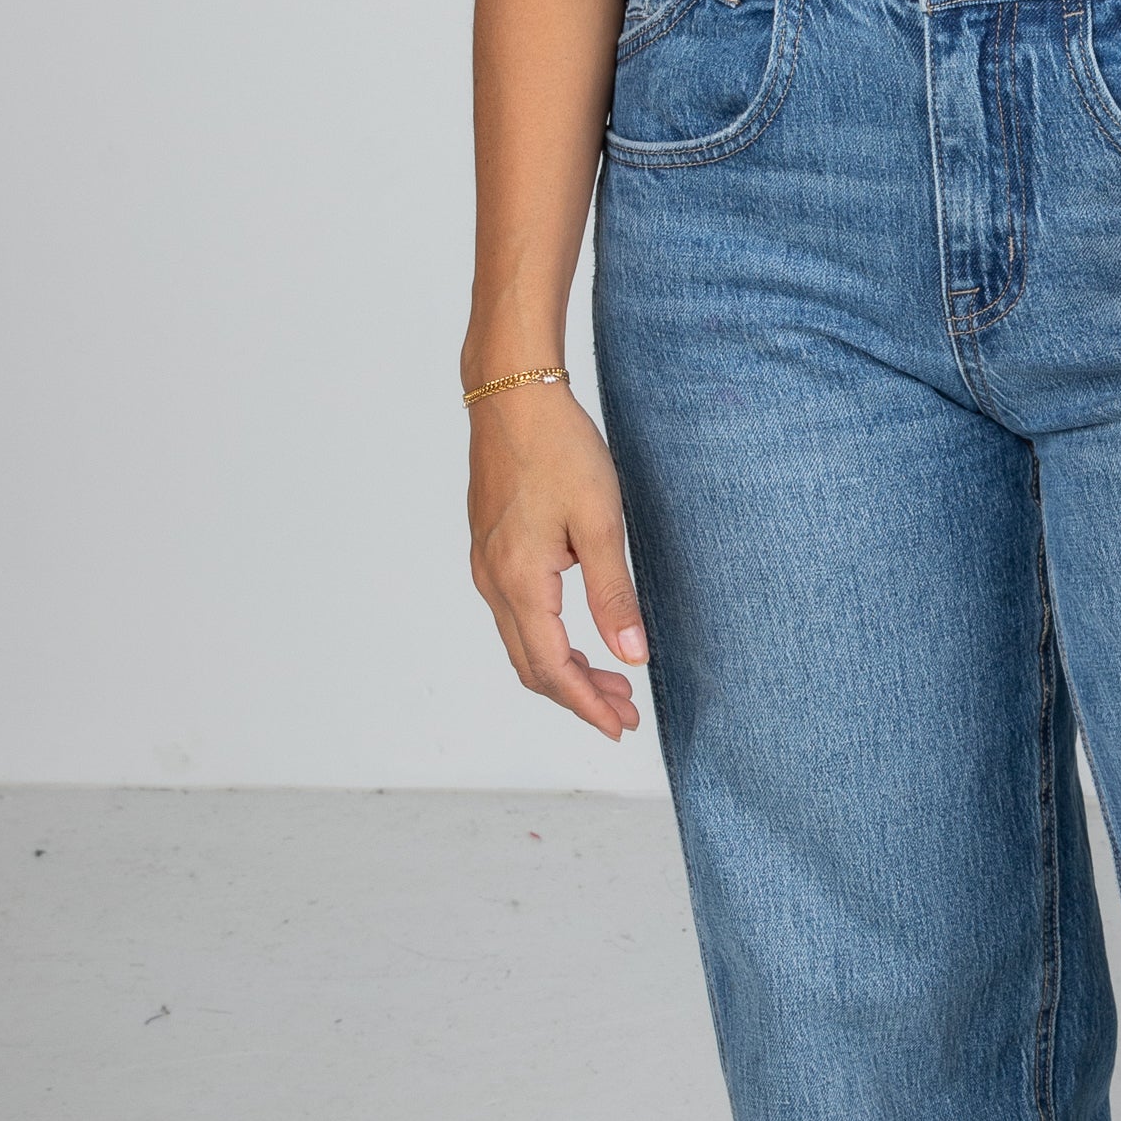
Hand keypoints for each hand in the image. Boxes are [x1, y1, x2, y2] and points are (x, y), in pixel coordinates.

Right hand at [467, 386, 647, 739]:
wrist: (511, 394)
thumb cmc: (559, 448)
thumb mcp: (600, 522)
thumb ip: (614, 595)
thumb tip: (633, 656)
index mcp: (520, 581)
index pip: (553, 669)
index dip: (587, 705)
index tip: (622, 726)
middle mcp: (493, 581)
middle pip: (532, 666)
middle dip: (579, 695)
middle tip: (626, 710)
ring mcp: (487, 565)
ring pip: (522, 642)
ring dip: (565, 668)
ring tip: (612, 678)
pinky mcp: (490, 548)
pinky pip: (515, 615)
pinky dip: (548, 639)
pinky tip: (580, 633)